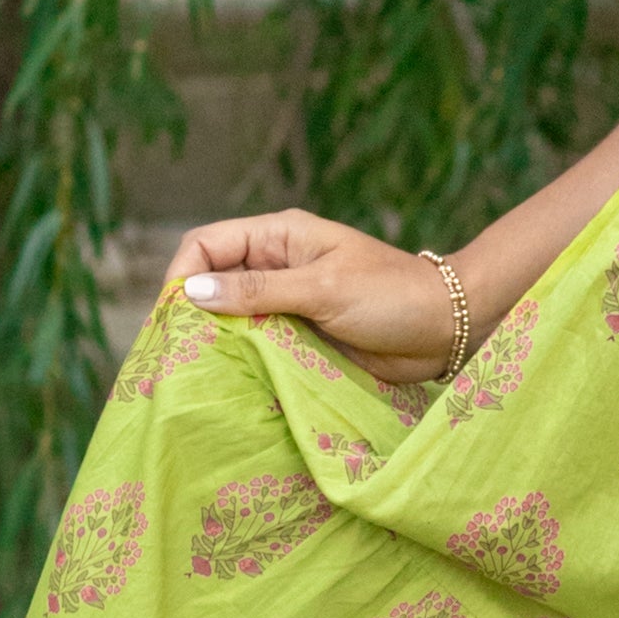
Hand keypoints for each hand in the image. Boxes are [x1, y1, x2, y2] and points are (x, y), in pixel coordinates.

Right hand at [173, 207, 456, 386]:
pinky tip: (228, 380)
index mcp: (279, 237)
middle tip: (173, 354)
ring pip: (230, 317)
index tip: (171, 319)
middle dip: (190, 313)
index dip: (181, 275)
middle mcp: (276, 265)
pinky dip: (240, 359)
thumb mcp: (323, 289)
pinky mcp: (299, 335)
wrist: (446, 328)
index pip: (206, 244)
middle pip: (212, 282)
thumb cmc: (391, 296)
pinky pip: (256, 344)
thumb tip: (192, 291)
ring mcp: (286, 302)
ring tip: (195, 372)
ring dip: (214, 340)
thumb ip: (258, 291)